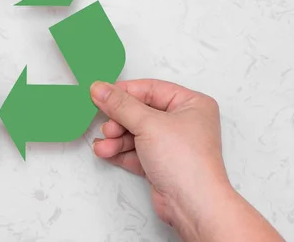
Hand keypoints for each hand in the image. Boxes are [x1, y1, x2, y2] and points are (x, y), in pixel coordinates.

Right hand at [90, 80, 283, 241]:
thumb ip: (120, 105)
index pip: (151, 89)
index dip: (125, 92)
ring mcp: (173, 144)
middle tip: (105, 126)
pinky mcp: (162, 164)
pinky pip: (136, 151)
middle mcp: (184, 122)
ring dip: (116, 139)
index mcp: (191, 104)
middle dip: (119, 121)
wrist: (193, 205)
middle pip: (141, 112)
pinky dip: (120, 151)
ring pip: (136, 133)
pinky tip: (106, 152)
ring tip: (103, 145)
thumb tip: (100, 89)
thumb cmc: (186, 162)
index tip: (101, 94)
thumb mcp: (148, 124)